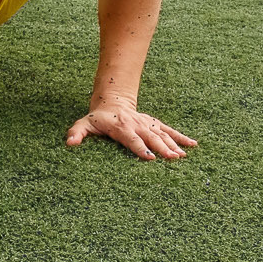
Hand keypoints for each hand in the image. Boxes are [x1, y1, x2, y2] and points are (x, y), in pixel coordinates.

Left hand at [65, 103, 195, 158]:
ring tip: (183, 156)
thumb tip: (69, 143)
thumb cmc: (97, 118)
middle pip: (151, 138)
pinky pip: (170, 130)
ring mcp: (147, 124)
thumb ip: (77, 133)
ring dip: (173, 145)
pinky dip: (181, 137)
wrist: (112, 102)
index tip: (149, 158)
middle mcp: (137, 125)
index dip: (140, 148)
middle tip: (172, 159)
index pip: (131, 139)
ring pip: (163, 134)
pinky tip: (193, 145)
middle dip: (162, 148)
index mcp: (121, 127)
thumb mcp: (84, 123)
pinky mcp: (154, 124)